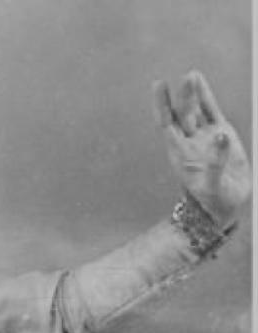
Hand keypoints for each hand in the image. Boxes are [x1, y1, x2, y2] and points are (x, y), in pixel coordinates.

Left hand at [153, 71, 251, 228]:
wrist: (224, 206)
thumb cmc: (213, 201)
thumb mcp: (212, 185)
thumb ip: (216, 163)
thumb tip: (221, 136)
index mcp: (180, 153)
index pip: (167, 124)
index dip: (162, 105)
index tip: (159, 85)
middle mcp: (189, 142)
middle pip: (183, 114)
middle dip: (183, 97)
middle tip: (186, 77)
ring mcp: (204, 137)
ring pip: (197, 111)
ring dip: (194, 94)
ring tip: (191, 75)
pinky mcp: (221, 135)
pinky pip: (212, 112)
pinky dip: (208, 98)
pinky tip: (202, 83)